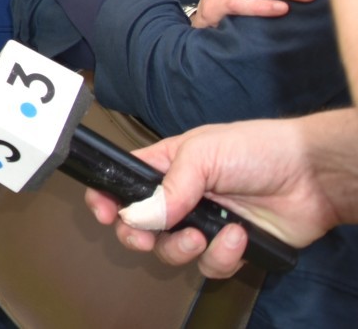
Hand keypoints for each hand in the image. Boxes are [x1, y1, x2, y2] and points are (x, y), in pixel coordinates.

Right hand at [85, 110, 357, 277]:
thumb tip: (135, 217)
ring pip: (171, 251)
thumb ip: (167, 187)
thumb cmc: (256, 149)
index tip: (104, 213)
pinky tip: (239, 235)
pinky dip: (222, 255)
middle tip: (146, 237)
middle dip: (138, 236)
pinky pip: (209, 265)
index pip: (123, 183)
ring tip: (204, 234)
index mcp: (166, 167)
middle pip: (139, 227)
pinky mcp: (229, 249)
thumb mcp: (203, 154)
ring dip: (182, 247)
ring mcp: (204, 225)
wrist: (311, 176)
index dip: (107, 198)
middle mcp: (180, 198)